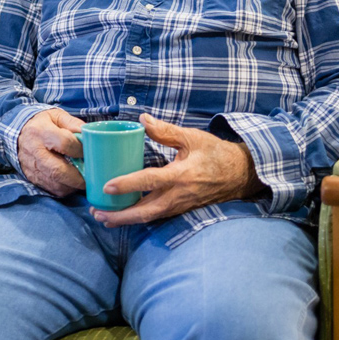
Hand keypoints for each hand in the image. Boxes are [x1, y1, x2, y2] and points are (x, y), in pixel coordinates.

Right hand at [17, 108, 85, 196]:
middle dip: (78, 177)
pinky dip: (65, 188)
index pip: (64, 143)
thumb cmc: (42, 123)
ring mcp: (31, 167)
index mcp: (40, 131)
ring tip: (82, 179)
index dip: (80, 149)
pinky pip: (51, 189)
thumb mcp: (56, 116)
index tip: (89, 152)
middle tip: (91, 176)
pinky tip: (71, 182)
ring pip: (55, 183)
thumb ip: (74, 124)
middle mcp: (34, 151)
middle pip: (58, 170)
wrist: (18, 132)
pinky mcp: (32, 177)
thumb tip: (90, 135)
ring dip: (72, 185)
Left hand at [93, 113, 265, 227]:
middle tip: (98, 213)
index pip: (150, 181)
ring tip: (104, 218)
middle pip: (146, 211)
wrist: (240, 174)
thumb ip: (166, 130)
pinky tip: (124, 214)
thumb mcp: (192, 137)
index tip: (107, 186)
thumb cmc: (216, 153)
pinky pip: (157, 216)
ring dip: (126, 219)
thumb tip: (143, 119)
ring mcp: (180, 205)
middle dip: (120, 216)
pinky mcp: (181, 208)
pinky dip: (139, 217)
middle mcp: (179, 194)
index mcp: (181, 175)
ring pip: (150, 217)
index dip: (128, 184)